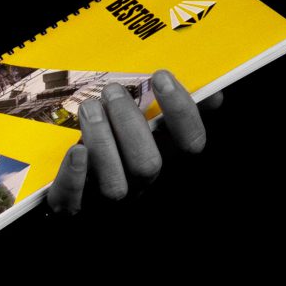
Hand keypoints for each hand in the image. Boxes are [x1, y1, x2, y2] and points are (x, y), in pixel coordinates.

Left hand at [45, 69, 220, 216]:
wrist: (73, 194)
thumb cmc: (114, 148)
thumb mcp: (146, 128)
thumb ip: (176, 113)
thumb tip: (214, 94)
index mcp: (161, 159)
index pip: (190, 143)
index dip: (181, 112)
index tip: (161, 77)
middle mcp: (139, 184)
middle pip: (148, 164)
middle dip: (130, 123)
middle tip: (111, 90)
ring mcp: (106, 202)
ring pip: (114, 185)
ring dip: (102, 141)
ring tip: (90, 108)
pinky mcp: (72, 208)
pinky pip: (74, 201)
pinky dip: (75, 176)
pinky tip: (76, 151)